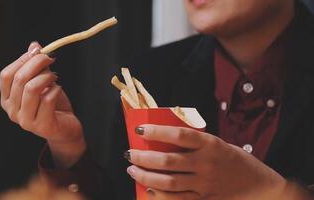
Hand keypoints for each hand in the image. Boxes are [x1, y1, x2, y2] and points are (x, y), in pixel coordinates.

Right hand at [0, 42, 84, 168]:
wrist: (66, 128)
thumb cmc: (53, 105)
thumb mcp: (43, 82)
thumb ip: (36, 66)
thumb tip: (34, 45)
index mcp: (7, 99)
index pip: (7, 75)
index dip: (22, 60)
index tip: (37, 51)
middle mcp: (12, 111)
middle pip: (20, 79)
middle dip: (37, 64)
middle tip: (51, 59)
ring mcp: (25, 121)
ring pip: (32, 89)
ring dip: (46, 77)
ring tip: (55, 77)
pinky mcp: (41, 126)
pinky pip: (47, 100)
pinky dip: (55, 90)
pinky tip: (59, 89)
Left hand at [125, 124, 287, 199]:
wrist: (259, 185)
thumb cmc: (234, 160)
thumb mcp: (217, 143)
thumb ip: (194, 142)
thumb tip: (164, 137)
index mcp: (210, 144)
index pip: (179, 135)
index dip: (157, 131)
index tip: (140, 129)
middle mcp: (206, 164)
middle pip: (168, 161)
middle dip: (143, 157)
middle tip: (130, 154)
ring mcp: (204, 184)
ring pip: (169, 182)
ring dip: (146, 177)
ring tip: (133, 170)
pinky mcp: (204, 199)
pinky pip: (177, 199)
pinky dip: (160, 195)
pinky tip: (148, 190)